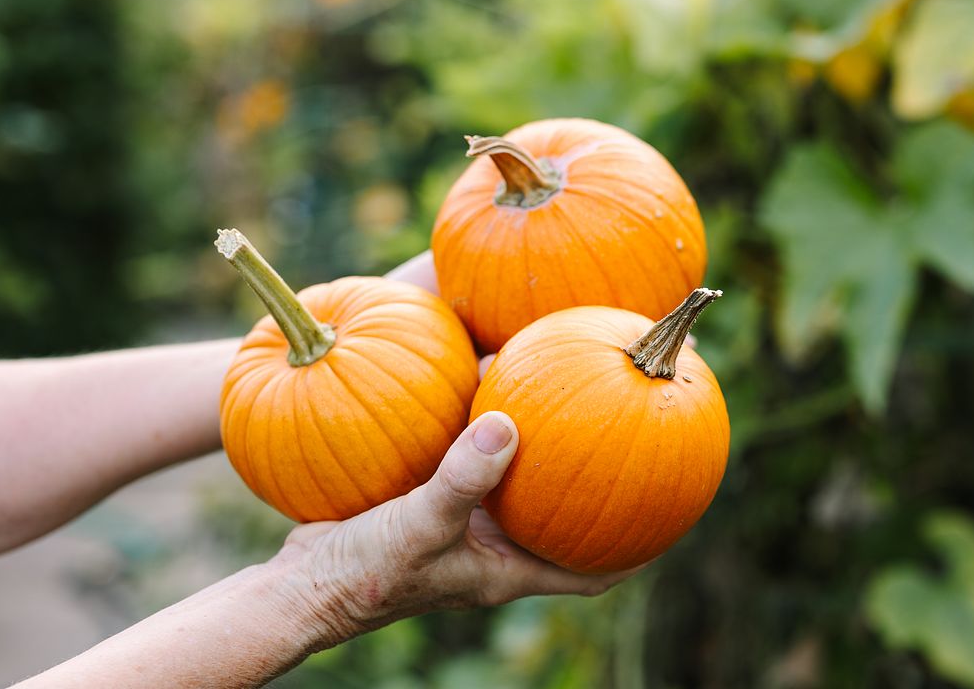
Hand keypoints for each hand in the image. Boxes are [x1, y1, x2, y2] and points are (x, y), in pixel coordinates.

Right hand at [271, 412, 636, 647]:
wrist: (300, 585)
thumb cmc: (364, 573)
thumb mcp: (419, 524)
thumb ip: (463, 477)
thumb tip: (511, 423)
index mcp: (507, 571)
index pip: (591, 572)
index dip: (636, 551)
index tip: (673, 513)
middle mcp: (493, 550)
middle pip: (563, 519)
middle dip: (597, 486)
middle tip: (630, 431)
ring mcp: (463, 527)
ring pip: (519, 487)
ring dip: (543, 452)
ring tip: (573, 399)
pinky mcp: (431, 502)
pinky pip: (474, 465)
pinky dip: (488, 435)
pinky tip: (492, 388)